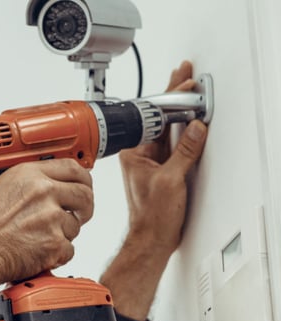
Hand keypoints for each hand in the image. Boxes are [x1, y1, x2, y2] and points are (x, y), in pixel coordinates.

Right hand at [0, 159, 92, 298]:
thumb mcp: (2, 189)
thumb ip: (30, 183)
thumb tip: (51, 185)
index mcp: (30, 175)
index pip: (73, 168)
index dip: (83, 179)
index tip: (84, 185)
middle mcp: (44, 192)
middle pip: (84, 195)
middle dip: (84, 207)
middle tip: (78, 214)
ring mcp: (52, 218)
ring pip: (75, 225)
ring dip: (63, 234)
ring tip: (38, 239)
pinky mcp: (56, 244)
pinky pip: (69, 249)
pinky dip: (56, 255)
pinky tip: (36, 253)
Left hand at [118, 60, 208, 255]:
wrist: (152, 238)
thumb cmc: (152, 216)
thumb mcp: (171, 180)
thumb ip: (184, 152)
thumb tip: (194, 128)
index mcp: (134, 154)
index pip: (154, 118)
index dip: (170, 99)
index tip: (184, 83)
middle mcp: (140, 155)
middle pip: (159, 118)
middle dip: (172, 95)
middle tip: (184, 73)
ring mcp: (151, 161)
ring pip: (167, 128)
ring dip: (178, 109)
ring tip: (186, 88)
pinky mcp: (162, 169)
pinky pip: (174, 142)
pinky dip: (183, 127)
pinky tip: (189, 118)